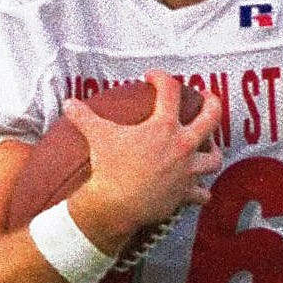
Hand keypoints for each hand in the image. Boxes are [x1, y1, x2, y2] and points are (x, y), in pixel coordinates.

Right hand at [65, 71, 223, 245]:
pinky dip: (202, 192)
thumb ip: (84, 117)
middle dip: (212, 104)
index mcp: (163, 127)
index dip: (162, 78)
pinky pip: (202, 194)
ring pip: (214, 158)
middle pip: (211, 118)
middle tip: (207, 99)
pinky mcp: (184, 194)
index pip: (170, 90)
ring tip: (208, 147)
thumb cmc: (109, 168)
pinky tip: (200, 190)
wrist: (115, 204)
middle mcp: (182, 146)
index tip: (153, 78)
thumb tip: (69, 104)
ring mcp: (187, 171)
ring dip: (213, 152)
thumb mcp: (97, 136)